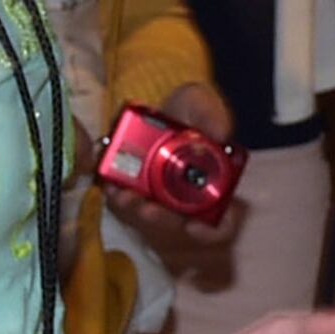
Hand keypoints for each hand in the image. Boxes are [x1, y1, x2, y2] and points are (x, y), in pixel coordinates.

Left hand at [113, 83, 243, 263]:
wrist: (156, 102)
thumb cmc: (187, 108)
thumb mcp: (201, 103)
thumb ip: (212, 115)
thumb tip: (219, 133)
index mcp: (215, 185)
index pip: (223, 220)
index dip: (213, 230)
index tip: (195, 228)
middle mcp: (189, 199)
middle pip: (180, 223)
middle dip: (163, 219)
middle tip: (149, 209)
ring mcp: (159, 197)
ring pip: (149, 215)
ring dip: (136, 209)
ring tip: (125, 196)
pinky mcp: (132, 188)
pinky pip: (124, 198)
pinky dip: (117, 194)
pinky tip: (111, 184)